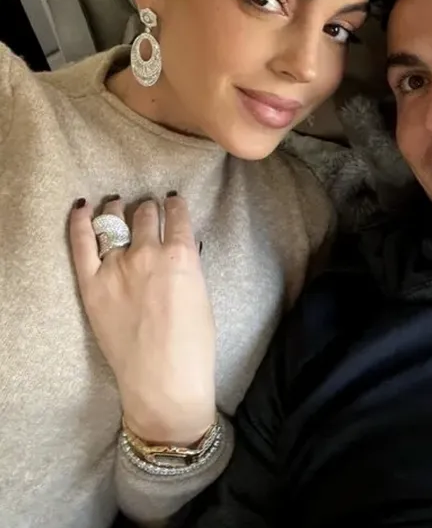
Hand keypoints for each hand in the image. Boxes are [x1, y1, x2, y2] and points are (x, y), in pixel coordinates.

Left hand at [69, 194, 215, 445]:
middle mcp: (148, 253)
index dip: (175, 204)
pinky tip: (82, 206)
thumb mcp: (201, 294)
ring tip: (117, 204)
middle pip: (145, 214)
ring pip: (115, 220)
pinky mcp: (92, 283)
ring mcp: (116, 266)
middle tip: (148, 210)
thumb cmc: (193, 344)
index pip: (177, 214)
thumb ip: (187, 266)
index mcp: (182, 254)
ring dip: (118, 208)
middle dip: (149, 209)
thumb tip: (176, 250)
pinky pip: (81, 241)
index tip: (172, 202)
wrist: (164, 381)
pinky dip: (80, 220)